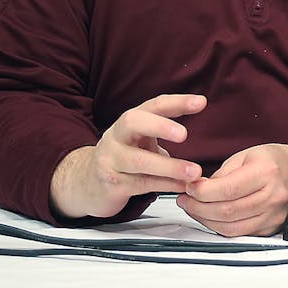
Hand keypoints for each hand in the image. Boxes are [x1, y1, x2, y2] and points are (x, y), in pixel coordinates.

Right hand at [50, 93, 206, 219]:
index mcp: (129, 122)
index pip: (153, 105)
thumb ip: (167, 129)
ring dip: (169, 166)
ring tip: (194, 171)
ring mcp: (110, 160)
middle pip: (133, 122)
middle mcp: (116, 136)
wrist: (86, 184)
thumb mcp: (142, 139)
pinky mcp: (112, 184)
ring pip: (138, 160)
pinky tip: (182, 186)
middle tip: (184, 134)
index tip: (201, 102)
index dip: (176, 102)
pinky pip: (141, 184)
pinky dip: (165, 185)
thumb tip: (200, 112)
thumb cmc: (124, 157)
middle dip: (159, 126)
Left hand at [177, 143, 287, 236]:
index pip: (227, 189)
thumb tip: (197, 189)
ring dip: (205, 220)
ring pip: (230, 227)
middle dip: (198, 207)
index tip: (189, 189)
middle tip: (185, 200)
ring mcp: (273, 215)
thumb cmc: (271, 162)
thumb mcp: (245, 156)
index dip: (202, 192)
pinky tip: (211, 217)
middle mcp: (273, 196)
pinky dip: (220, 227)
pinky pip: (239, 234)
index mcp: (267, 172)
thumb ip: (221, 175)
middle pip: (226, 211)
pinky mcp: (271, 228)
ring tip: (194, 209)